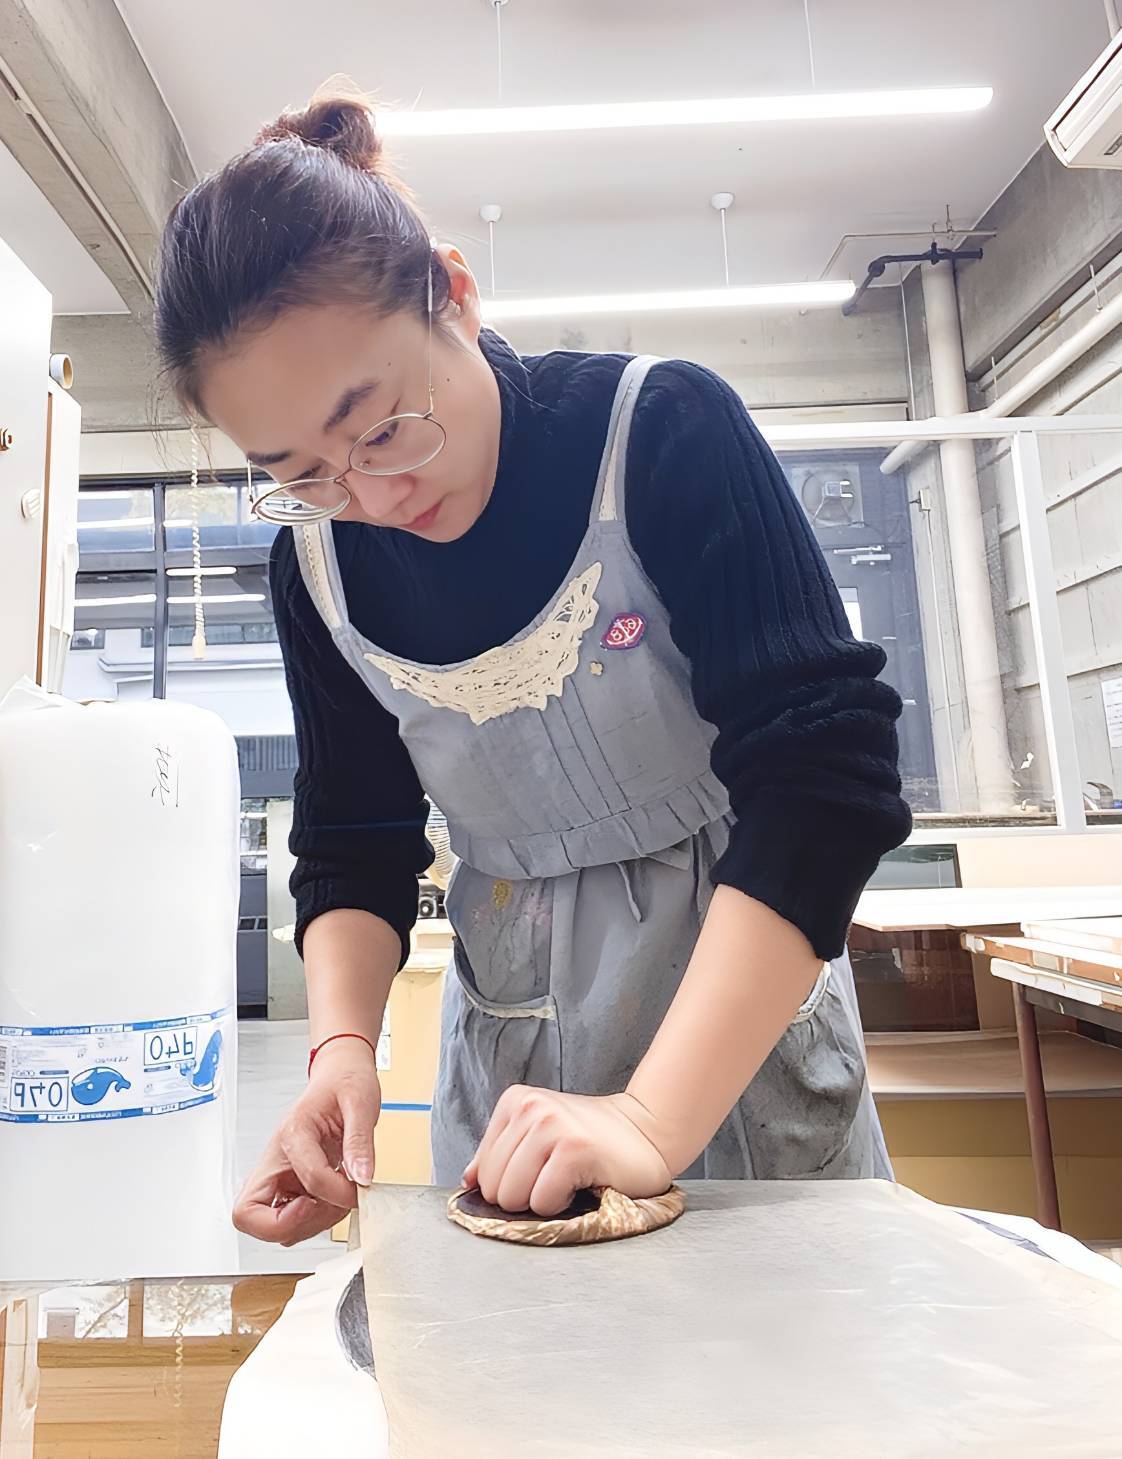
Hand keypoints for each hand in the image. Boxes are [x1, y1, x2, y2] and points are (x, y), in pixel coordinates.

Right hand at [232, 1040, 380, 1245]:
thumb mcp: (361, 1102)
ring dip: (310, 1225)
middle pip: (249, 1215)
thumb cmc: (345, 1083)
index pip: (305, 1178)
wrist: (340, 1075)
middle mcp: (276, 1159)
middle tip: (330, 1207)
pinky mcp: (289, 1187)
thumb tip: (362, 1178)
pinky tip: (336, 1199)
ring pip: (272, 1226)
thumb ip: (360, 1141)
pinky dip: (313, 1222)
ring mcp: (279, 1176)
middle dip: (293, 1224)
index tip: (356, 1190)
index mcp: (292, 1133)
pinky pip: (289, 1222)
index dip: (334, 1193)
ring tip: (341, 1198)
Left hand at [463, 1087, 672, 1217]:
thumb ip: (499, 1156)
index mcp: (515, 1101)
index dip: (510, 1184)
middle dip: (523, 1196)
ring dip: (542, 1201)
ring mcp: (552, 1126)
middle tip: (556, 1178)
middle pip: (494, 1187)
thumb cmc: (590, 1142)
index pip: (482, 1171)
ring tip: (568, 1179)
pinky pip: (543, 1202)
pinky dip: (562, 1205)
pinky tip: (582, 1183)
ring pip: (514, 1197)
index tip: (541, 1170)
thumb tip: (468, 1181)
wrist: (646, 1134)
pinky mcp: (574, 1150)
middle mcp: (531, 1107)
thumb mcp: (536, 1136)